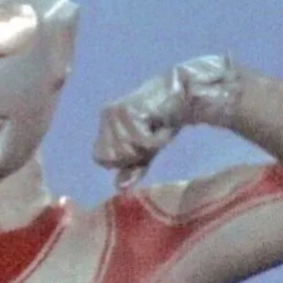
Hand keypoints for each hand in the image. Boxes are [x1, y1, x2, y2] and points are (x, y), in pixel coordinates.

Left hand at [93, 55, 240, 188]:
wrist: (182, 95)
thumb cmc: (162, 122)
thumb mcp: (146, 151)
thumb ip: (132, 168)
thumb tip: (118, 187)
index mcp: (104, 124)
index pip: (100, 158)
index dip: (122, 160)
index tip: (139, 146)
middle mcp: (106, 115)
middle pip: (114, 157)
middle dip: (136, 154)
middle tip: (150, 135)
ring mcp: (115, 112)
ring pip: (128, 150)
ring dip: (149, 146)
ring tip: (156, 129)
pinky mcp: (128, 111)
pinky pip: (142, 142)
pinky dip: (158, 139)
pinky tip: (161, 125)